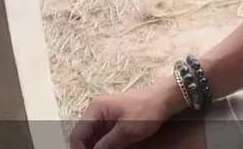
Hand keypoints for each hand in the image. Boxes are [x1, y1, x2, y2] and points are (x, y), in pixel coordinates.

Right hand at [69, 79, 186, 148]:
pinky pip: (101, 135)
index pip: (77, 134)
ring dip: (95, 148)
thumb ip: (106, 145)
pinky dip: (102, 145)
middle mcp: (96, 110)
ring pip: (91, 137)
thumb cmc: (147, 112)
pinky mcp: (112, 119)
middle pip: (83, 136)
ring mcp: (104, 114)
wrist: (165, 99)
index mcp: (95, 109)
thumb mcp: (126, 132)